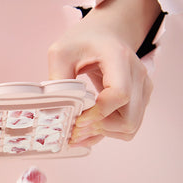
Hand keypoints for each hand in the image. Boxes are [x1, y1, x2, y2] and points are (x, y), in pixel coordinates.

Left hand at [48, 0, 160, 147]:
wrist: (105, 34)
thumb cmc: (83, 41)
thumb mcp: (61, 53)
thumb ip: (57, 80)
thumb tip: (55, 111)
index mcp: (119, 58)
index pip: (119, 94)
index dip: (98, 113)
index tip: (78, 119)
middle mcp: (137, 75)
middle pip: (128, 119)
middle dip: (99, 128)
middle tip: (75, 128)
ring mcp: (141, 89)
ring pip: (130, 127)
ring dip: (103, 133)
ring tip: (79, 130)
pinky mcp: (139, 100)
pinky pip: (127, 127)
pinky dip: (107, 133)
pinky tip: (87, 131)